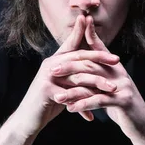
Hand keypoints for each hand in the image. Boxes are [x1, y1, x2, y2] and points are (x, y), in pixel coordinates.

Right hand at [13, 15, 120, 136]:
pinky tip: (92, 117)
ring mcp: (47, 77)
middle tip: (118, 60)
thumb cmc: (48, 102)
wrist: (27, 120)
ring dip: (97, 83)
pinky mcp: (45, 91)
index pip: (73, 44)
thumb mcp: (63, 85)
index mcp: (55, 60)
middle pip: (79, 57)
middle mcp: (50, 65)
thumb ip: (76, 75)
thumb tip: (96, 69)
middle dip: (100, 57)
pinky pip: (70, 96)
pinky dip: (83, 106)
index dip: (84, 33)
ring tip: (113, 89)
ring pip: (78, 77)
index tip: (98, 25)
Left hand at [51, 16, 144, 139]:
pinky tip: (70, 109)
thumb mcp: (111, 90)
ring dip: (72, 91)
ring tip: (56, 97)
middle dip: (70, 67)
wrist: (143, 125)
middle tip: (52, 70)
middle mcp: (120, 74)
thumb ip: (99, 78)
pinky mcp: (124, 101)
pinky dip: (83, 105)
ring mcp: (124, 86)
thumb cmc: (123, 108)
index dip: (92, 34)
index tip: (81, 21)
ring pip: (92, 83)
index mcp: (116, 68)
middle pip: (91, 65)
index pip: (101, 49)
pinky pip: (99, 101)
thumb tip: (81, 69)